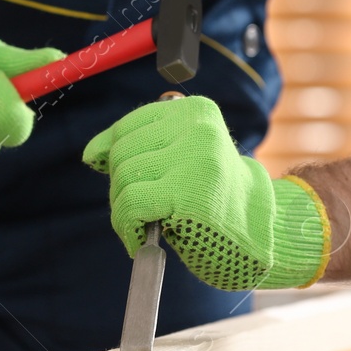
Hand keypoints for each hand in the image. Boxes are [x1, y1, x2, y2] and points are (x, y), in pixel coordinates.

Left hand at [82, 95, 330, 289]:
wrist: (259, 234)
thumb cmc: (214, 196)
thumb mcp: (182, 157)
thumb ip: (139, 146)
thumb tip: (92, 153)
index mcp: (196, 111)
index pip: (130, 125)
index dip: (113, 155)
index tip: (118, 177)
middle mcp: (196, 128)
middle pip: (124, 152)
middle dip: (120, 186)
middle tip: (137, 210)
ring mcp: (194, 159)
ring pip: (124, 178)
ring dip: (123, 210)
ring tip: (141, 226)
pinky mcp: (189, 194)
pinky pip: (132, 205)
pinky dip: (127, 226)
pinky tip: (140, 238)